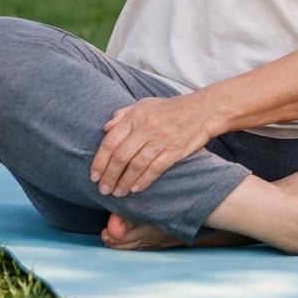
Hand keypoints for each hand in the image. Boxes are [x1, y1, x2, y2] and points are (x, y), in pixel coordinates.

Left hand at [89, 94, 215, 197]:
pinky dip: (144, 180)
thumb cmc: (172, 108)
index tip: (94, 176)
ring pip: (136, 165)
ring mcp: (162, 140)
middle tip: (104, 189)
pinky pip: (155, 168)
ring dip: (124, 182)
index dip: (100, 161)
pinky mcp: (175, 150)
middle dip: (109, 176)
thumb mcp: (145, 104)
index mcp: (136, 116)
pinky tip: (136, 189)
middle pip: (121, 157)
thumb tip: (105, 128)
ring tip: (118, 193)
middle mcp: (147, 128)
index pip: (110, 142)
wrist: (204, 110)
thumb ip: (124, 114)